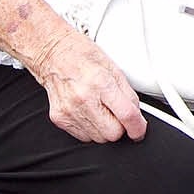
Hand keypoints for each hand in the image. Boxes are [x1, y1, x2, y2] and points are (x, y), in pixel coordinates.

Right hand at [29, 29, 146, 142]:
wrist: (54, 55)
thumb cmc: (83, 57)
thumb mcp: (113, 68)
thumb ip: (128, 95)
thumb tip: (137, 117)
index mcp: (101, 82)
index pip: (126, 115)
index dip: (138, 127)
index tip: (140, 131)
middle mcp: (84, 98)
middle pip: (113, 134)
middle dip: (119, 127)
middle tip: (115, 113)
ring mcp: (70, 110)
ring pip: (98, 138)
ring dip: (104, 128)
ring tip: (98, 108)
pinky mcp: (60, 119)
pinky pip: (83, 137)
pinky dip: (90, 129)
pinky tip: (87, 111)